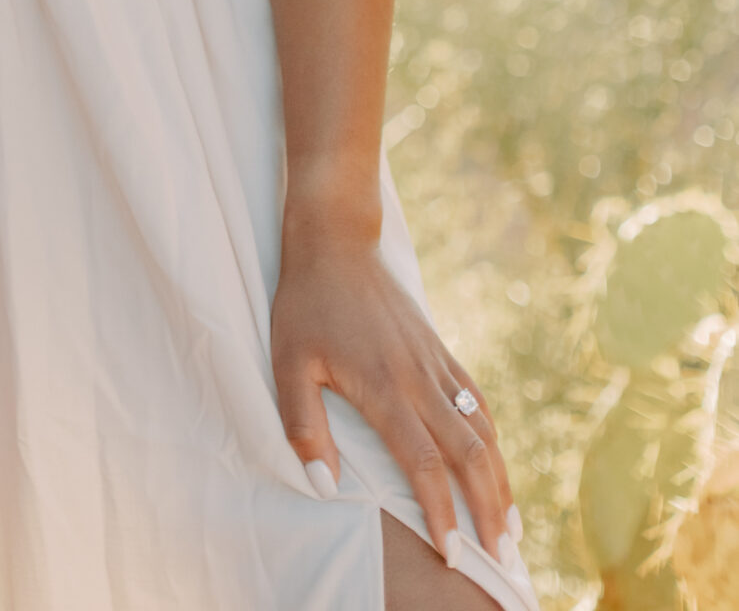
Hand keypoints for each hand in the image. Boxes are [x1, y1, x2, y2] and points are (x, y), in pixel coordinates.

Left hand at [271, 233, 518, 571]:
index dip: (441, 514)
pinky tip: (496, 462)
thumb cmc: (306, 304)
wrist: (336, 241)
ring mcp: (435, 363)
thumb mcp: (288, 363)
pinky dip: (492, 438)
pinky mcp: (439, 349)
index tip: (451, 554)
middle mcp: (420, 380)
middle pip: (469, 456)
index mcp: (385, 388)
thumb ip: (304, 426)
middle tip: (503, 557)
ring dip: (500, 480)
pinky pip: (476, 400)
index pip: (423, 466)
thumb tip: (326, 486)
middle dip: (488, 510)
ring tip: (511, 526)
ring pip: (482, 431)